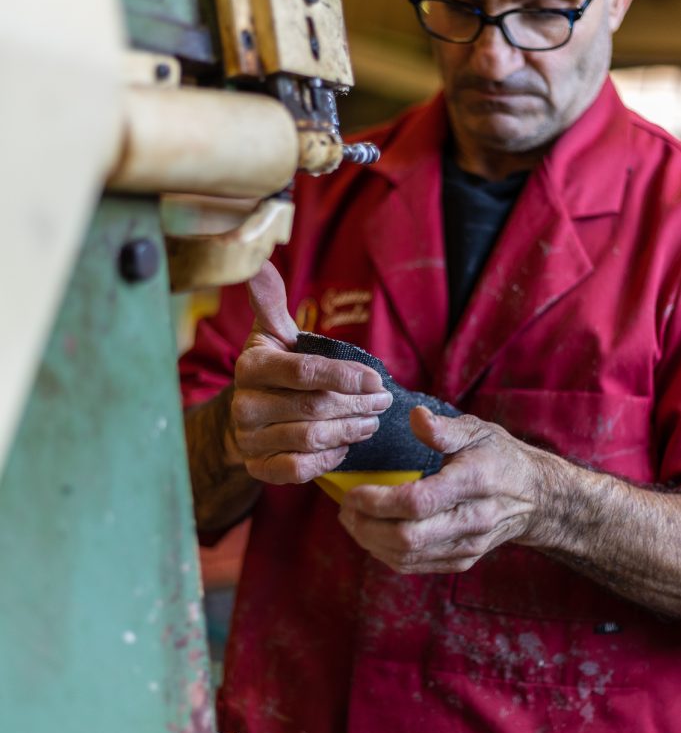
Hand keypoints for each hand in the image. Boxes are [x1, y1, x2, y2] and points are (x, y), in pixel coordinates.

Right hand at [230, 261, 392, 483]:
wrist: (244, 416)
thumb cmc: (271, 369)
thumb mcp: (272, 334)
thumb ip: (271, 303)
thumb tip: (261, 263)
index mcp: (251, 366)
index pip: (304, 372)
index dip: (345, 377)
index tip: (378, 380)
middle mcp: (244, 404)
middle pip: (313, 408)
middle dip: (357, 405)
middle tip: (383, 401)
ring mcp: (248, 439)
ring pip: (310, 439)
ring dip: (349, 431)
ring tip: (372, 422)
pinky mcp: (257, 467)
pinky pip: (298, 469)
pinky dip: (327, 458)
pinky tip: (344, 446)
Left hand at [338, 407, 558, 573]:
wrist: (535, 497)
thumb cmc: (499, 457)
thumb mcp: (478, 431)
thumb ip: (444, 428)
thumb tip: (415, 417)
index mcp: (473, 482)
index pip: (418, 502)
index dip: (378, 501)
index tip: (353, 491)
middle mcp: (471, 520)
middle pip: (407, 537)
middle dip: (366, 525)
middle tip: (345, 507)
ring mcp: (467, 545)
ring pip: (407, 556)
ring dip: (369, 541)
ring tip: (351, 520)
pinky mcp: (461, 561)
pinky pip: (415, 565)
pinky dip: (385, 553)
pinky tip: (371, 534)